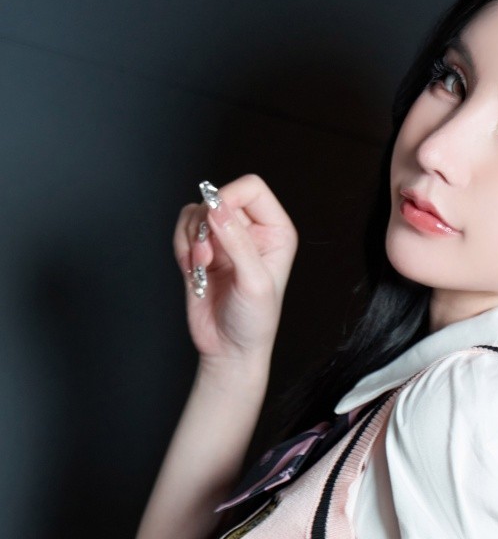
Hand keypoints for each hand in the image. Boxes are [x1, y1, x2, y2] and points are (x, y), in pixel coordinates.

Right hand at [173, 173, 297, 369]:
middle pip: (218, 196)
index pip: (251, 188)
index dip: (229, 196)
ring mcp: (225, 239)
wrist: (229, 349)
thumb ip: (236, 242)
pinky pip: (182, 229)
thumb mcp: (253, 281)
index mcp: (275, 232)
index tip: (215, 218)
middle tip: (205, 254)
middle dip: (205, 223)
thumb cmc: (253, 321)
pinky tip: (192, 271)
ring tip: (200, 266)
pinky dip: (181, 246)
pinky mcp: (202, 250)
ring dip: (191, 237)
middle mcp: (251, 230)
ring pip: (196, 211)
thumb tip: (216, 207)